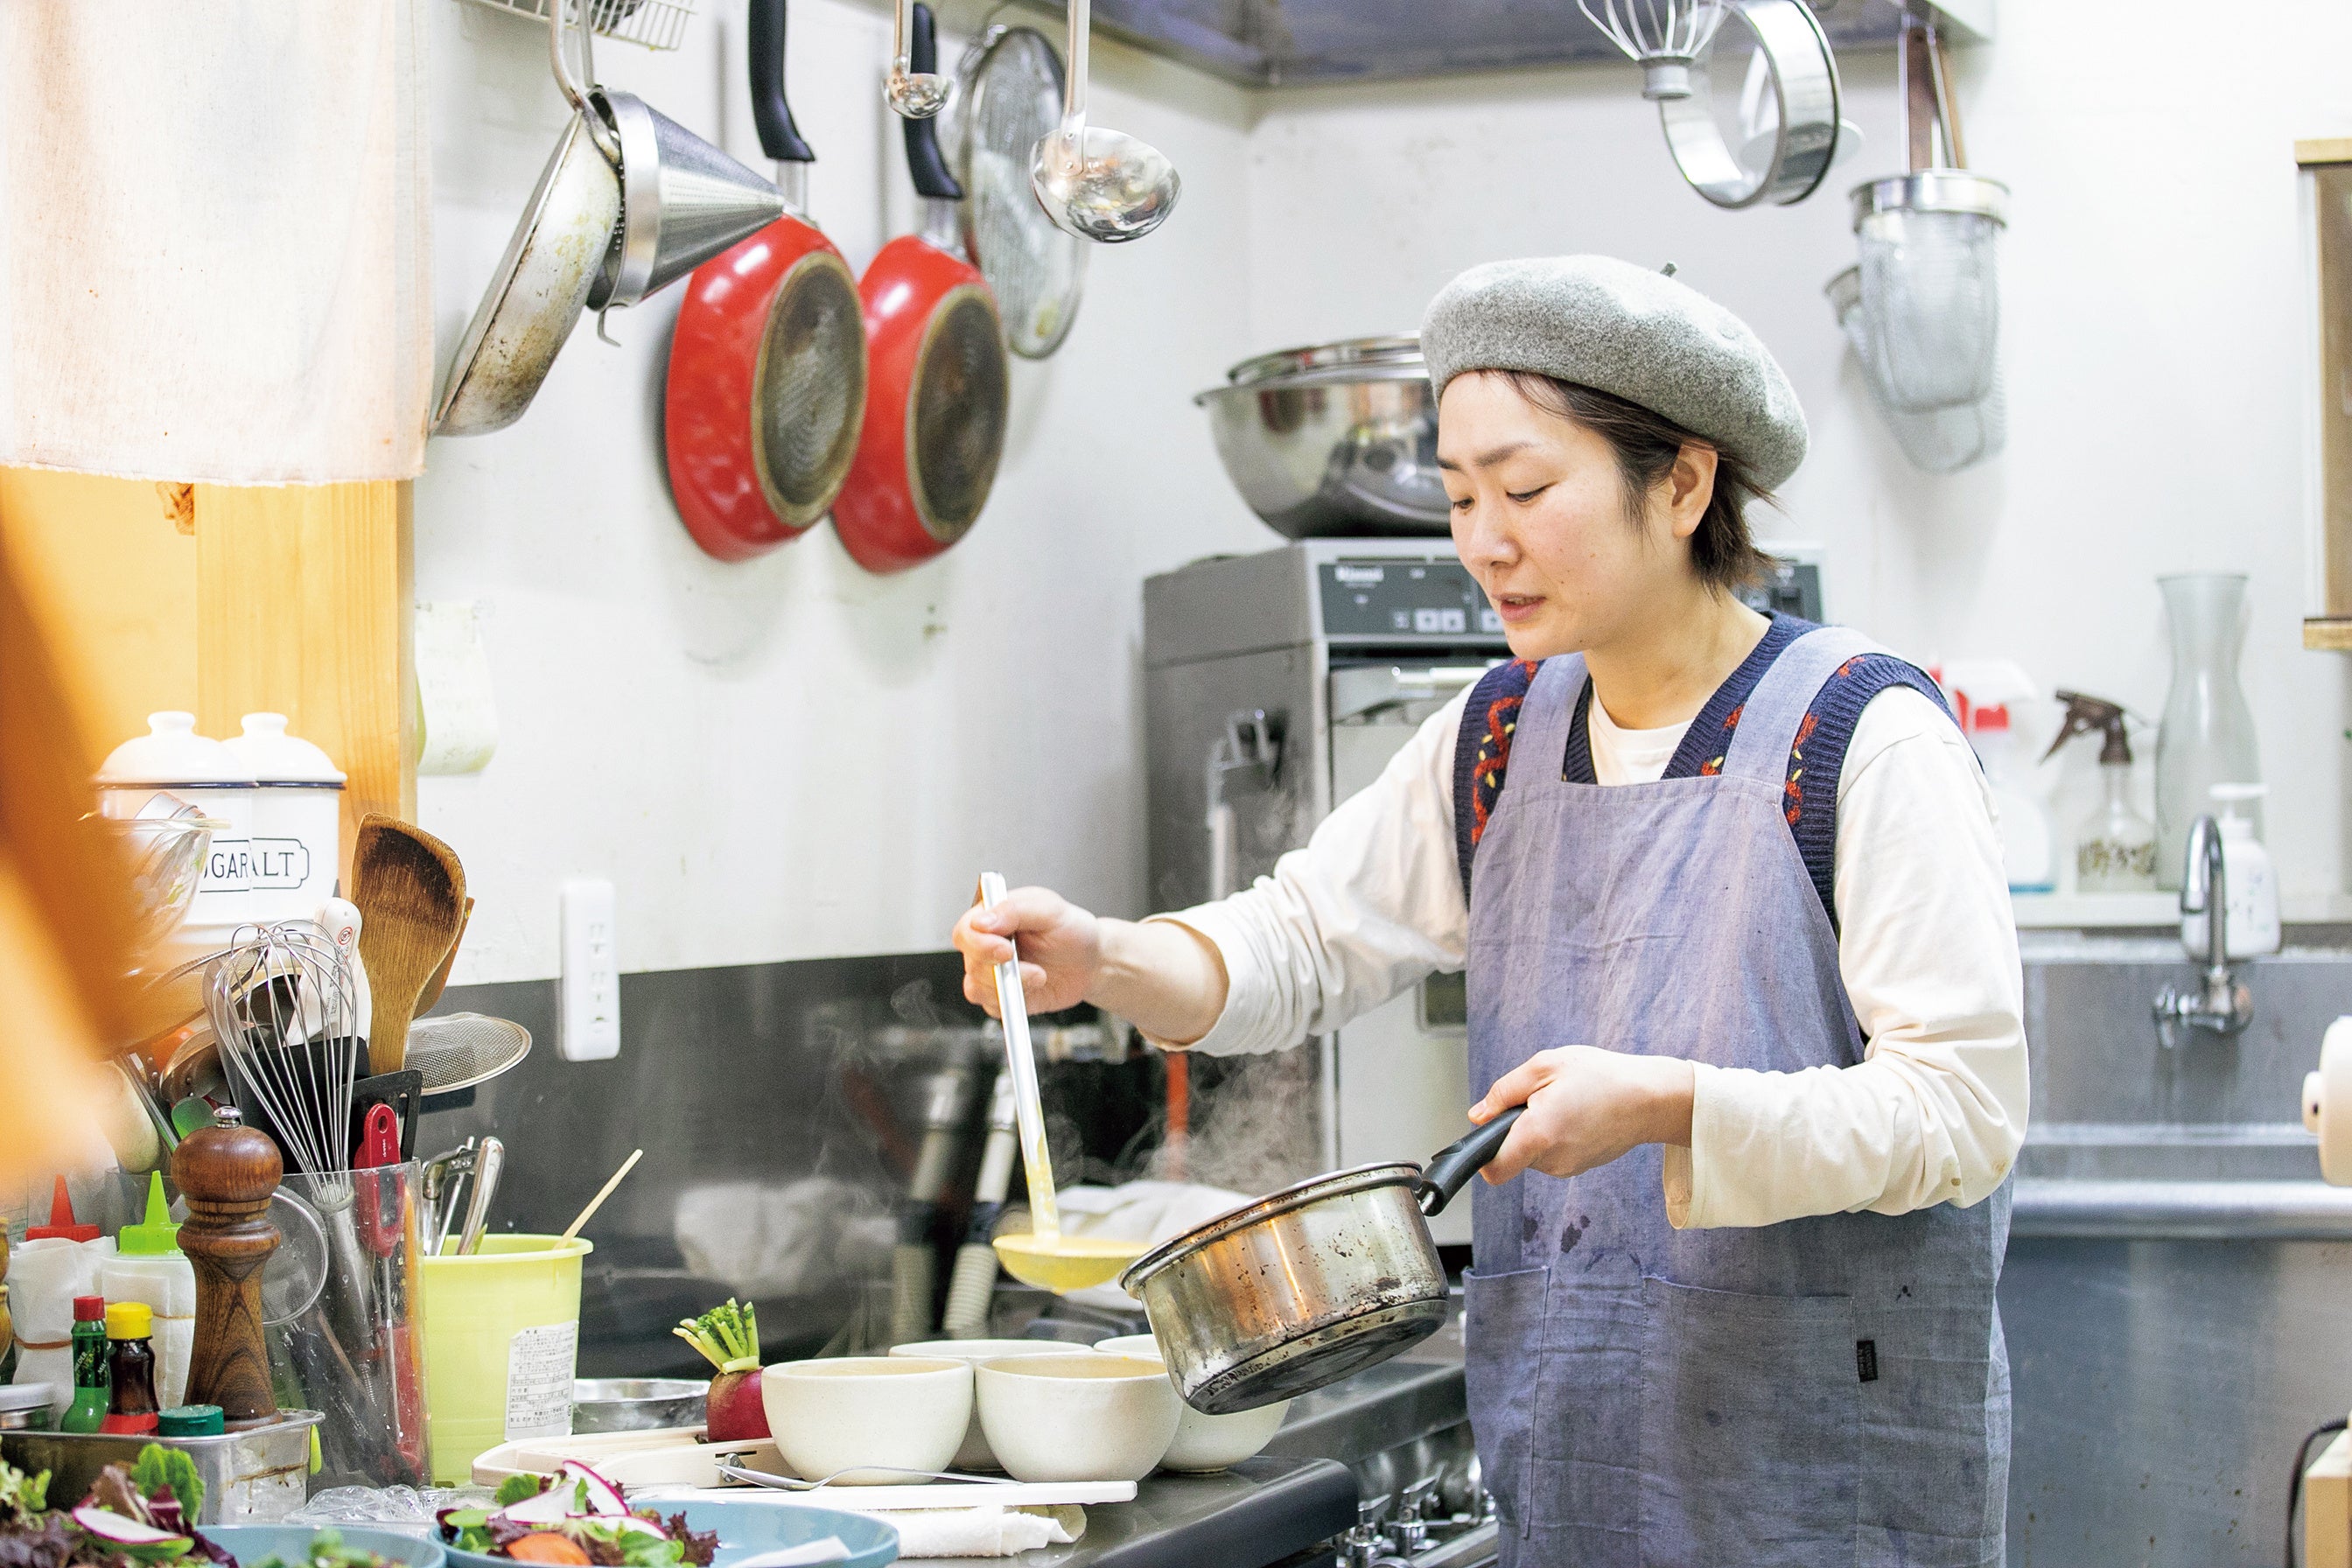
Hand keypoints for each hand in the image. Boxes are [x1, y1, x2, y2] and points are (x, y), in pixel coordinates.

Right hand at [952, 885, 1102, 1016]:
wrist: (1091, 962)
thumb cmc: (1070, 930)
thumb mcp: (1050, 909)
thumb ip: (1014, 910)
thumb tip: (981, 921)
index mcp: (993, 917)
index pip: (965, 930)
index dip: (979, 943)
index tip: (1006, 949)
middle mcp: (987, 945)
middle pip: (970, 962)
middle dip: (998, 969)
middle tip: (1031, 968)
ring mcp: (993, 973)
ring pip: (976, 988)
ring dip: (1010, 986)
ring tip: (1040, 976)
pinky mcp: (1003, 997)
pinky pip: (992, 1007)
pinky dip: (1012, 1003)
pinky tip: (1033, 990)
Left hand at [1468, 1046, 1694, 1184]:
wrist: (1651, 1098)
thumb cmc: (1601, 1077)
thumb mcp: (1545, 1066)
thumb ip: (1504, 1092)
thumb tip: (1477, 1115)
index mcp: (1538, 1136)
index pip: (1493, 1169)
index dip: (1482, 1154)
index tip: (1489, 1130)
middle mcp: (1552, 1161)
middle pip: (1512, 1155)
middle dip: (1515, 1129)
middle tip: (1541, 1097)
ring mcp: (1568, 1167)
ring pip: (1533, 1153)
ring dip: (1537, 1130)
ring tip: (1564, 1102)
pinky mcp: (1581, 1166)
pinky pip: (1553, 1153)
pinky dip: (1556, 1135)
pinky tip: (1576, 1113)